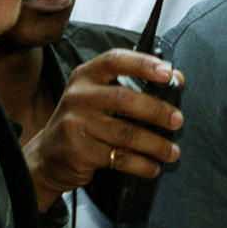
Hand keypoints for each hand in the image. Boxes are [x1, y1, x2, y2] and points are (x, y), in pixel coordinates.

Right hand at [23, 48, 184, 210]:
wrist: (47, 156)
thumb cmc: (85, 119)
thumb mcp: (101, 94)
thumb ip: (134, 83)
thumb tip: (177, 78)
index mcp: (87, 74)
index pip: (116, 60)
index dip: (144, 64)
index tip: (169, 74)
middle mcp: (79, 95)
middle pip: (126, 99)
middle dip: (158, 111)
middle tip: (178, 121)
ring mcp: (75, 124)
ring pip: (126, 133)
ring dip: (155, 144)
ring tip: (172, 152)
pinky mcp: (77, 152)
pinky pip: (118, 158)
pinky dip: (141, 164)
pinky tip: (153, 167)